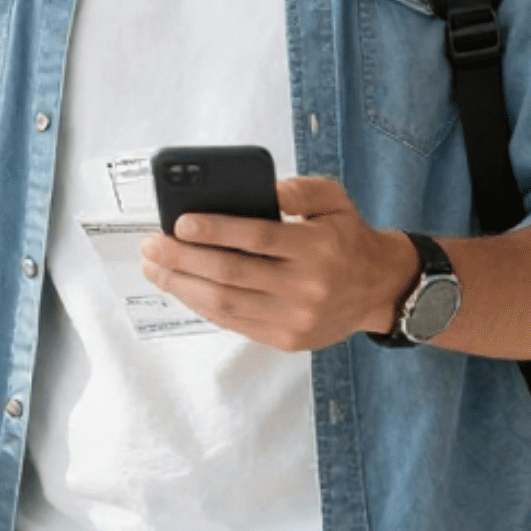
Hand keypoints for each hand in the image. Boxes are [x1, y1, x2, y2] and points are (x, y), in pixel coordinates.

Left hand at [140, 176, 419, 352]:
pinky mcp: (287, 340)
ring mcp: (295, 319)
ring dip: (182, 286)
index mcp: (318, 248)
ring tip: (154, 268)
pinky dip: (202, 305)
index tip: (179, 222)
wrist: (379, 289)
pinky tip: (181, 287)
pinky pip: (234, 323)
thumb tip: (263, 191)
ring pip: (226, 304)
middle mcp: (307, 287)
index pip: (258, 238)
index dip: (215, 231)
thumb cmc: (346, 236)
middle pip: (232, 274)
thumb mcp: (334, 199)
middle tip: (150, 245)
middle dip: (183, 259)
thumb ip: (299, 190)